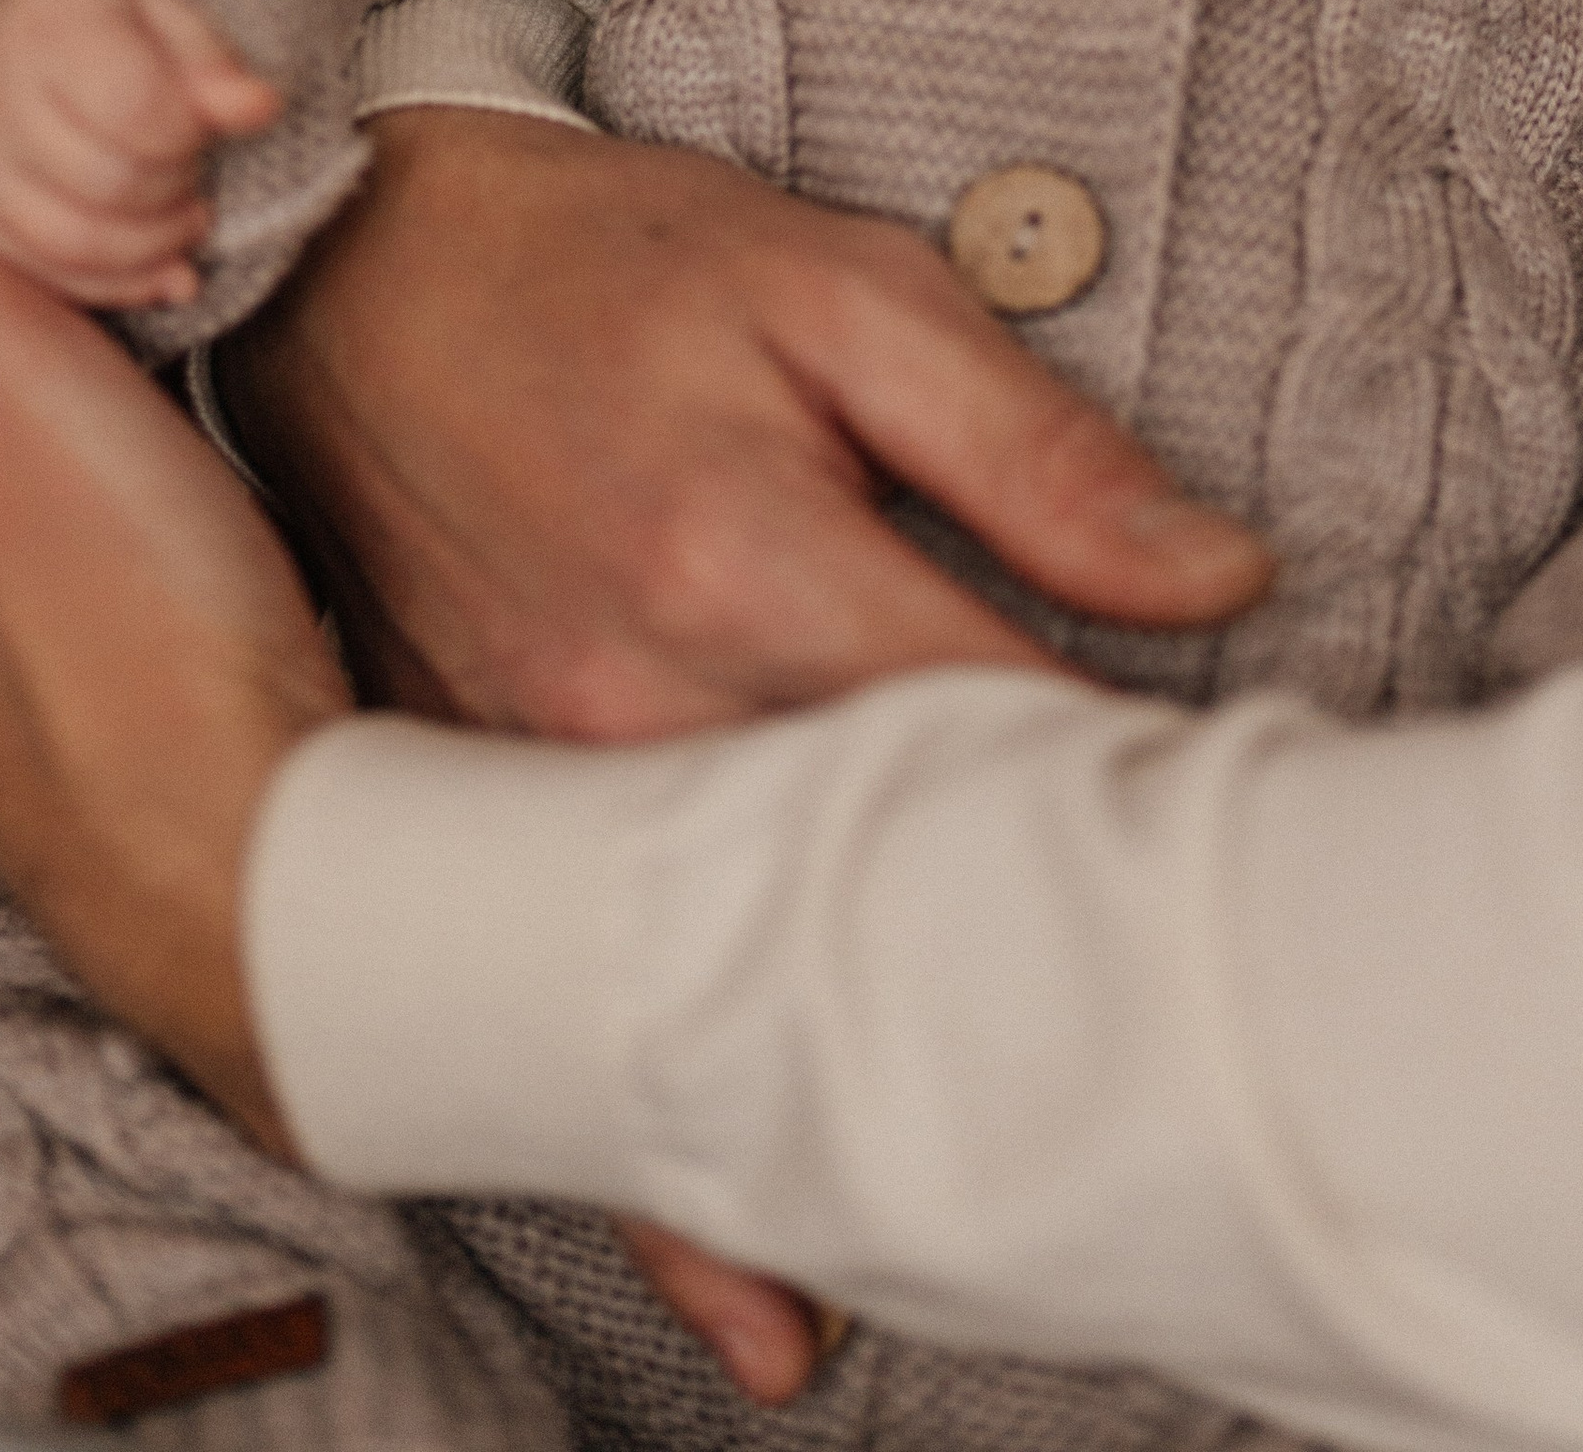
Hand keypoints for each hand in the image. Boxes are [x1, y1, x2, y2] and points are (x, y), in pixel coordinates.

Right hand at [0, 0, 282, 309]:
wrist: (20, 25)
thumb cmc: (112, 16)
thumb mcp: (171, 12)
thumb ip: (212, 63)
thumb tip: (261, 107)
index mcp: (47, 27)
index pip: (133, 109)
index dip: (189, 131)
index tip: (204, 120)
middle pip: (108, 184)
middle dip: (176, 187)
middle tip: (197, 166)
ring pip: (72, 245)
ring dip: (154, 247)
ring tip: (188, 216)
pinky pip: (44, 276)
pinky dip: (117, 285)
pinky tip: (164, 269)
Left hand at [0, 0, 344, 1148]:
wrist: (258, 842)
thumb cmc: (110, 607)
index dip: (16, 141)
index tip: (115, 125)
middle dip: (86, 229)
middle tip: (192, 216)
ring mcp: (10, 564)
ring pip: (73, 363)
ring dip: (145, 313)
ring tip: (222, 301)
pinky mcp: (121, 604)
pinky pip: (140, 443)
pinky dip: (184, 397)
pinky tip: (235, 407)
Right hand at [223, 104, 1272, 1403]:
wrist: (338, 267)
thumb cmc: (605, 264)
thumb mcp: (838, 289)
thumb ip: (1030, 447)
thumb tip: (1222, 581)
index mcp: (747, 554)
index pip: (1004, 739)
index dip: (1141, 806)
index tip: (1243, 860)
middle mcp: (631, 708)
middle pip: (879, 904)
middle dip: (1039, 979)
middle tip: (1189, 1045)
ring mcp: (527, 799)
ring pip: (733, 1003)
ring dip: (882, 1102)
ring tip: (1043, 1194)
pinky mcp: (459, 838)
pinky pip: (574, 1036)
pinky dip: (675, 1186)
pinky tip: (770, 1318)